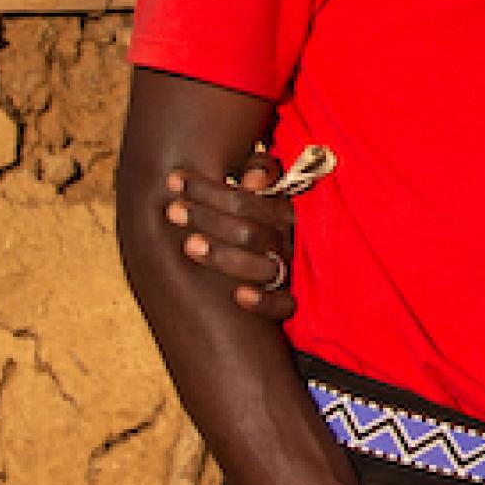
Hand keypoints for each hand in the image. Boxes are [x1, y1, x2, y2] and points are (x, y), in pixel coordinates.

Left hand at [163, 156, 298, 321]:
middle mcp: (288, 241)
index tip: (174, 181)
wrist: (312, 278)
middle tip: (172, 210)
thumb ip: (264, 180)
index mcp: (282, 213)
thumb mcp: (270, 204)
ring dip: (225, 256)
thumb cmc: (270, 232)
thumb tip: (252, 179)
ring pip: (263, 265)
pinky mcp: (291, 303)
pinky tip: (238, 296)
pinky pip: (282, 305)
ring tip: (189, 245)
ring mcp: (290, 271)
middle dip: (208, 218)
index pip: (244, 200)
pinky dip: (263, 301)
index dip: (206, 189)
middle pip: (249, 230)